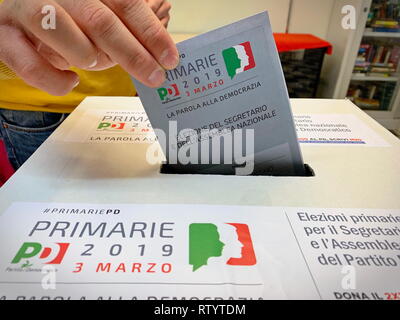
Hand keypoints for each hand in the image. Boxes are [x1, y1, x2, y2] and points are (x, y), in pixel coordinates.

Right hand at [0, 0, 178, 94]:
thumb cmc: (64, 16)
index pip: (126, 4)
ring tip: (96, 62)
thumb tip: (156, 54)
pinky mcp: (4, 36)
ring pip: (61, 31)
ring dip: (87, 56)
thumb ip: (121, 26)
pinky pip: (29, 64)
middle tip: (155, 77)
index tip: (170, 59)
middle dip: (133, 54)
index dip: (151, 33)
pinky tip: (70, 81)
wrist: (10, 9)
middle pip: (100, 21)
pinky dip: (54, 80)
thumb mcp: (95, 13)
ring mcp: (25, 10)